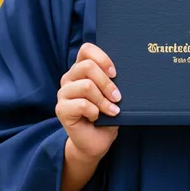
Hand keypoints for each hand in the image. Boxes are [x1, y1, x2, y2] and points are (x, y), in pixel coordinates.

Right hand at [56, 42, 121, 162]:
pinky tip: (96, 118)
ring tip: (111, 110)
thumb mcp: (112, 93)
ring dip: (103, 100)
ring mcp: (63, 93)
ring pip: (86, 85)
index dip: (102, 58)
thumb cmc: (106, 114)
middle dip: (107, 83)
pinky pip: (82, 104)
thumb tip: (128, 70)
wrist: (95, 141)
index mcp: (81, 69)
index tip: (115, 73)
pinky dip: (95, 111)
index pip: (86, 49)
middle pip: (88, 66)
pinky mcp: (61, 109)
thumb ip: (112, 80)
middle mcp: (69, 78)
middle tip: (117, 97)